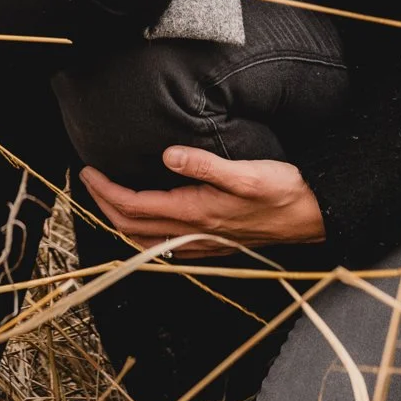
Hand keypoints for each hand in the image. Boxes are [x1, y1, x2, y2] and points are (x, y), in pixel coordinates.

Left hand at [81, 148, 325, 258]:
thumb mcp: (247, 173)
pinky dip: (144, 231)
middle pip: (131, 227)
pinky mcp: (212, 245)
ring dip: (121, 220)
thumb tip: (169, 155)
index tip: (88, 171)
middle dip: (104, 205)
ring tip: (108, 198)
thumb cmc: (283, 192)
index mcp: (196, 213)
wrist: (312, 217)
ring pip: (145, 240)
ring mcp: (202, 243)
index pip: (135, 205)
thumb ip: (206, 165)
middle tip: (89, 180)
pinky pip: (165, 245)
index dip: (106, 190)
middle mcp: (194, 233)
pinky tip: (149, 220)